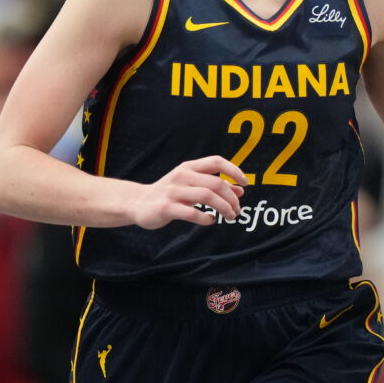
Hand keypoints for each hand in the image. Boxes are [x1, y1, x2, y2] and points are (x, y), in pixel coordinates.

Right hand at [130, 156, 247, 228]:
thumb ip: (215, 186)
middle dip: (231, 198)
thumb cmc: (170, 193)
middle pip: (216, 183)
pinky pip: (192, 213)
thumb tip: (240, 190)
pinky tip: (210, 221)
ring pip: (207, 197)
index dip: (234, 170)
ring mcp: (173, 191)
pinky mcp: (166, 208)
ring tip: (229, 216)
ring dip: (223, 208)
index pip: (216, 162)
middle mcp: (182, 176)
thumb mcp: (191, 184)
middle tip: (237, 210)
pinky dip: (206, 218)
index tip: (245, 183)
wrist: (138, 203)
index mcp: (189, 167)